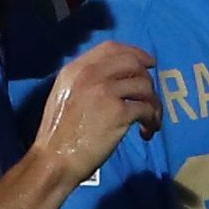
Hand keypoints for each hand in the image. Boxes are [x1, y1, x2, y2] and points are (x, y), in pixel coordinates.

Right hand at [33, 42, 159, 182]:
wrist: (55, 160)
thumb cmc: (58, 134)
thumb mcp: (64, 94)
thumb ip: (85, 80)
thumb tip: (115, 77)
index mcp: (75, 69)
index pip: (111, 48)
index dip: (135, 52)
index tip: (148, 63)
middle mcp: (91, 74)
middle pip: (132, 62)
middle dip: (147, 78)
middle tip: (150, 96)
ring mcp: (105, 91)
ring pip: (144, 86)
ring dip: (154, 103)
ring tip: (151, 120)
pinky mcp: (118, 112)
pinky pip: (147, 108)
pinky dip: (152, 120)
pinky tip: (146, 131)